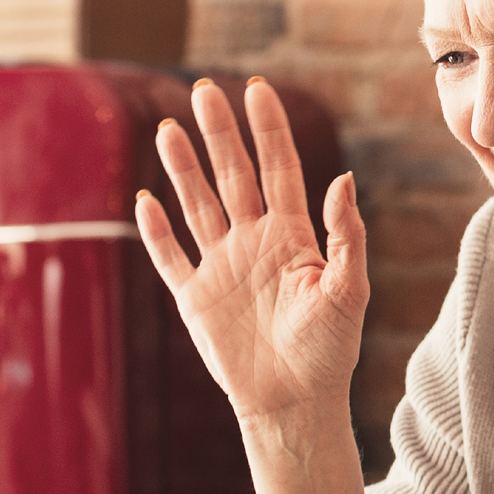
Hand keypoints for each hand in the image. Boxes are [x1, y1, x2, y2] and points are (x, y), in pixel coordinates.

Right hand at [135, 78, 368, 425]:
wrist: (295, 403)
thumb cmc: (330, 351)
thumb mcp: (349, 291)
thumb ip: (346, 236)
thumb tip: (342, 179)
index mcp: (292, 236)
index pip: (278, 169)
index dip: (268, 130)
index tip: (257, 90)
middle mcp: (254, 243)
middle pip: (232, 176)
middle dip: (219, 133)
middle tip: (204, 90)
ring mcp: (221, 268)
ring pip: (197, 205)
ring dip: (183, 169)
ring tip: (169, 129)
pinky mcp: (195, 299)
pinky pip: (170, 258)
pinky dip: (155, 232)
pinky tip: (144, 201)